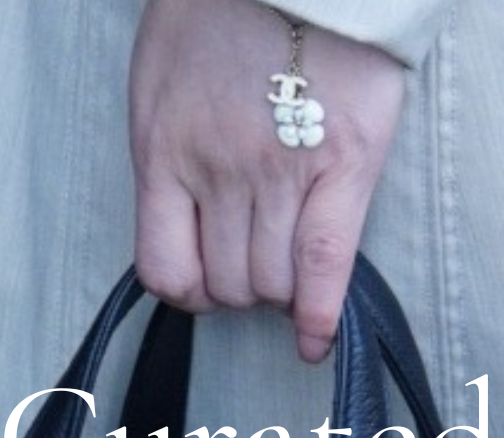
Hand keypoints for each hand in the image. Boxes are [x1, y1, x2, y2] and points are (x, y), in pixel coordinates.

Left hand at [129, 0, 406, 362]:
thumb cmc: (221, 11)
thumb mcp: (160, 80)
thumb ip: (167, 152)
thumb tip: (181, 220)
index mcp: (163, 152)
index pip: (165, 269)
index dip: (188, 292)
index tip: (204, 289)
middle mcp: (217, 172)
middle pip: (227, 282)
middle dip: (241, 287)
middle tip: (259, 260)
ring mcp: (281, 172)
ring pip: (273, 281)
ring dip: (279, 290)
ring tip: (290, 267)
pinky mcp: (344, 165)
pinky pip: (327, 263)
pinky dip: (321, 312)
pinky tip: (315, 338)